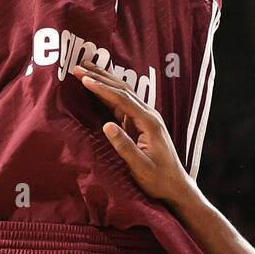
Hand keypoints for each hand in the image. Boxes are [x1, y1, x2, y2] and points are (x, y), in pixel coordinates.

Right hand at [70, 57, 195, 207]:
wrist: (175, 186)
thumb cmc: (158, 179)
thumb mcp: (140, 166)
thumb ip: (124, 146)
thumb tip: (106, 125)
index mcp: (149, 122)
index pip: (122, 99)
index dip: (102, 88)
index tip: (84, 79)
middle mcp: (149, 114)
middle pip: (123, 89)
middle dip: (100, 77)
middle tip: (79, 67)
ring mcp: (146, 117)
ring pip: (123, 93)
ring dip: (104, 80)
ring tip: (85, 70)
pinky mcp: (141, 123)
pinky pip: (123, 103)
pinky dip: (109, 93)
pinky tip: (99, 87)